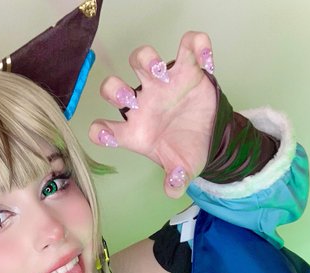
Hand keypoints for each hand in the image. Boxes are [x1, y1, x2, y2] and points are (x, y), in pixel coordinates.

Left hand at [89, 31, 216, 197]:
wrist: (208, 138)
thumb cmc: (185, 151)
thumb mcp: (181, 169)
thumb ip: (176, 180)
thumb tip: (173, 189)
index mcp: (134, 132)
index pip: (104, 130)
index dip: (100, 131)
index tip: (105, 132)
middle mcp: (142, 104)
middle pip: (113, 89)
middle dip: (115, 90)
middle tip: (131, 98)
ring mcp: (162, 83)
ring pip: (141, 59)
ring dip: (146, 60)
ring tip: (160, 73)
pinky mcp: (188, 68)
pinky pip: (190, 46)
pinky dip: (197, 46)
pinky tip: (205, 60)